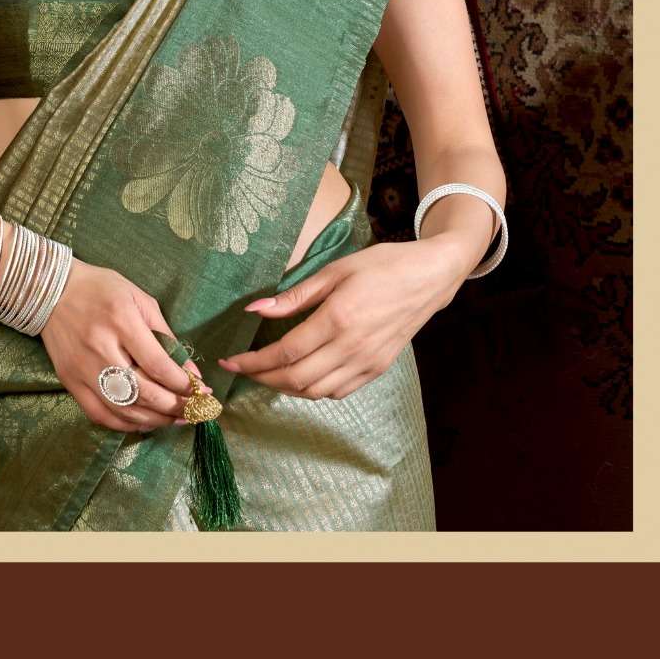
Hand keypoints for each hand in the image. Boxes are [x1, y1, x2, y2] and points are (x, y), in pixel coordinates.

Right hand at [39, 258, 208, 430]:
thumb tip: (189, 372)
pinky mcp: (69, 382)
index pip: (158, 365)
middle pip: (143, 392)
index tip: (203, 392)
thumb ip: (166, 335)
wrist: (51, 291)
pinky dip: (126, 424)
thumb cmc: (101, 289)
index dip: (184, 385)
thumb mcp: (139, 298)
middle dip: (175, 407)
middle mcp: (100, 349)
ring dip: (155, 420)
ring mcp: (82, 369)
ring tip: (176, 419)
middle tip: (196, 410)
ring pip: (123, 410)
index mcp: (121, 321)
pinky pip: (101, 415)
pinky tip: (145, 422)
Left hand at [217, 238, 462, 400]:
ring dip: (284, 388)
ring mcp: (367, 363)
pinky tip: (300, 375)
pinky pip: (337, 392)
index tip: (229, 362)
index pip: (284, 353)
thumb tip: (255, 310)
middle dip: (261, 378)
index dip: (252, 362)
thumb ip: (294, 295)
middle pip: (295, 379)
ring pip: (315, 392)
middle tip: (241, 369)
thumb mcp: (335, 270)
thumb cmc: (382, 265)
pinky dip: (312, 390)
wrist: (429, 278)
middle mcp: (352, 348)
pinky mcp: (377, 370)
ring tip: (265, 373)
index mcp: (338, 319)